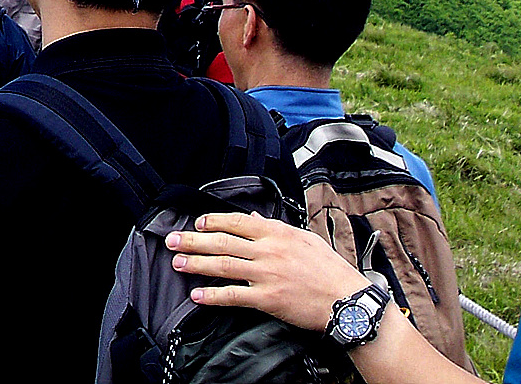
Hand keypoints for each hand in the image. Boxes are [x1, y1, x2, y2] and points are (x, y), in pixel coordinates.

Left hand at [160, 212, 355, 331]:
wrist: (347, 300)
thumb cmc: (331, 271)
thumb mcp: (306, 240)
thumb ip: (276, 229)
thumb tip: (253, 220)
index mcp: (279, 234)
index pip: (237, 222)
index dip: (213, 222)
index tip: (197, 224)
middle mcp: (269, 251)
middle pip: (222, 242)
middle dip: (193, 241)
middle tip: (172, 241)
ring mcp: (267, 275)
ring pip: (223, 265)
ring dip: (196, 264)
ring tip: (178, 263)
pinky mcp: (267, 298)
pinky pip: (233, 295)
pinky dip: (213, 295)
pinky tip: (198, 295)